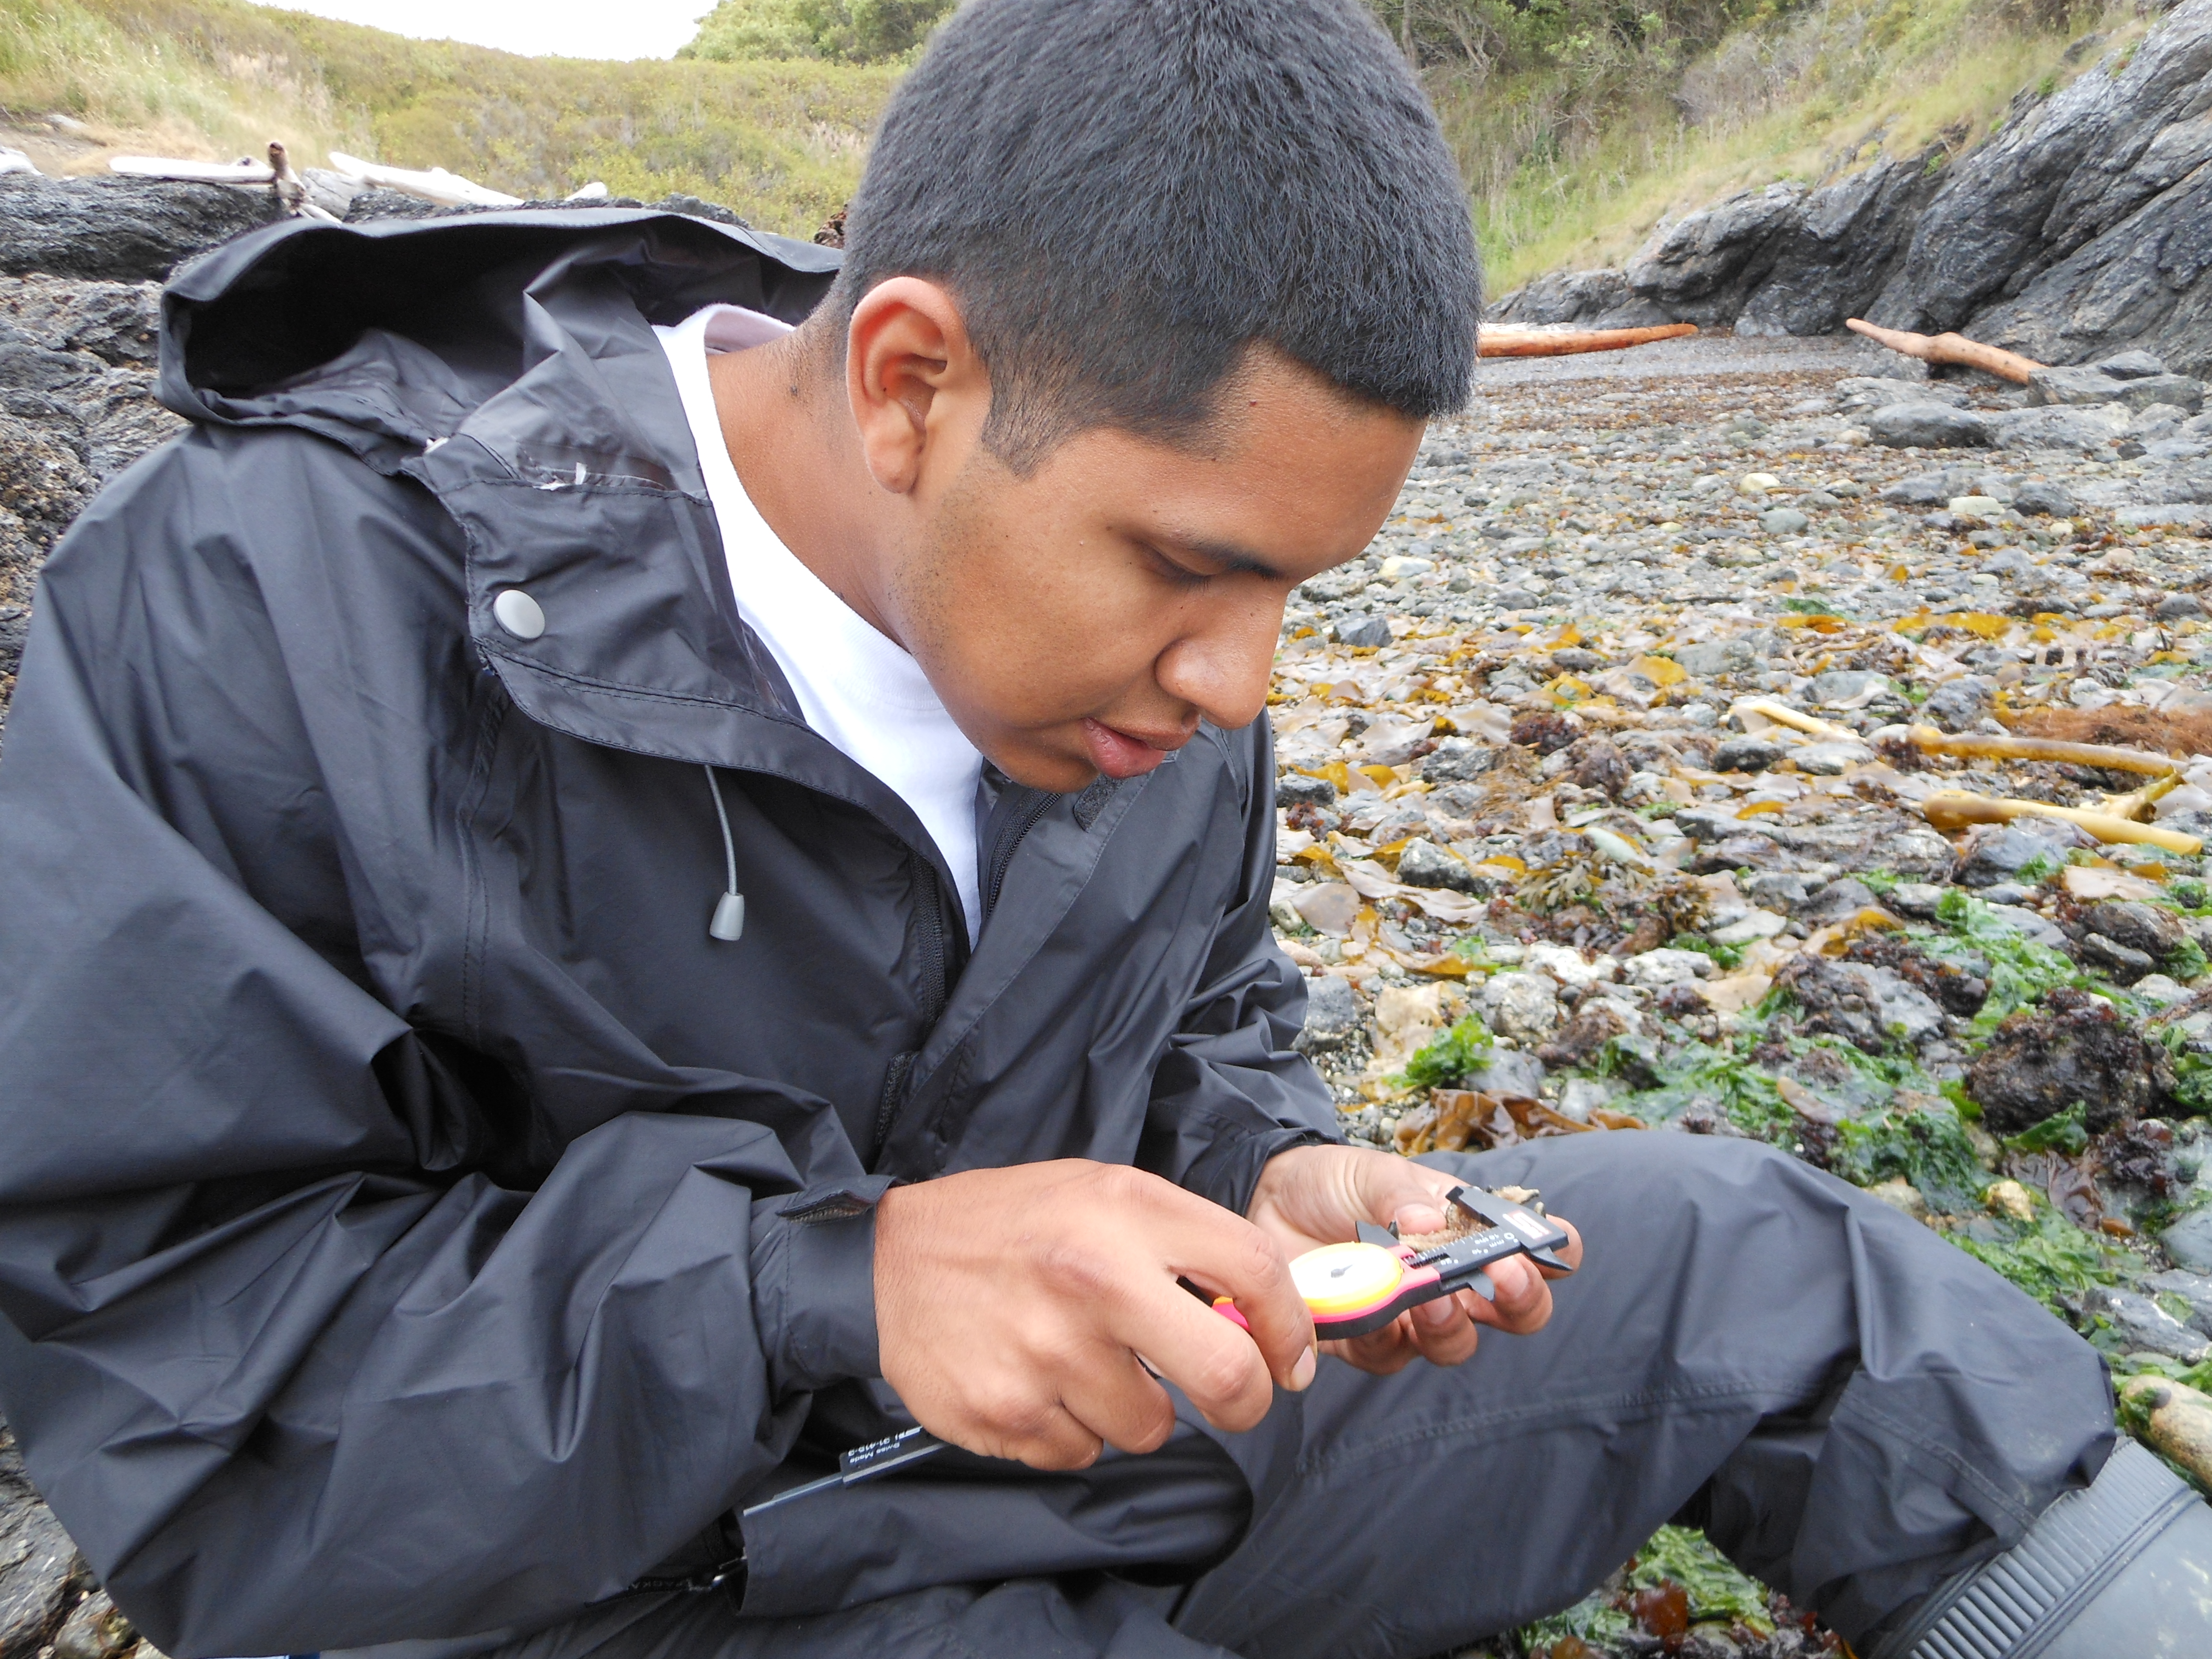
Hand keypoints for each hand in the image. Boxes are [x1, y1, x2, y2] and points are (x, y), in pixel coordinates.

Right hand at [874, 1160, 1315, 1469]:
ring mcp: (1047, 1353)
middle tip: (1230, 1398)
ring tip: (1083, 1361)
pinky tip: (1036, 1381)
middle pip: (1227, 1377)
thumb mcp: (1104, 1195)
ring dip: (1133, 1408)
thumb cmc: (1014, 1226)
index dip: (1290, 1328)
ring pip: (1149, 1428)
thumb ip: (1184, 1245)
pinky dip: (1071, 1430)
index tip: (1290, 1358)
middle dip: (1245, 1401)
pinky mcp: (1006, 1413)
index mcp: (1126, 1212)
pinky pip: (1081, 1453)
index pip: (1254, 1272)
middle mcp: (1093, 1280)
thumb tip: (1262, 1322)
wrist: (888, 1257)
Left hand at [1246, 1144, 1582, 1376]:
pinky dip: (1383, 1332)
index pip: (1536, 1252)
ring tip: (1433, 1295)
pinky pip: (1389, 1354)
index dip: (1557, 1255)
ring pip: (1456, 1343)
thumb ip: (1403, 1194)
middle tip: (1505, 1276)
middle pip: (1516, 1312)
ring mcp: (1414, 1318)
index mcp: (1469, 1234)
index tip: (1552, 1247)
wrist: (1268, 1200)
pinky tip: (1371, 1305)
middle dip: (1521, 1300)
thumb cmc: (1335, 1183)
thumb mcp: (1372, 1172)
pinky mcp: (1367, 1341)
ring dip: (1452, 1322)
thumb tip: (1430, 1220)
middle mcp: (1454, 1282)